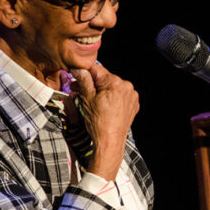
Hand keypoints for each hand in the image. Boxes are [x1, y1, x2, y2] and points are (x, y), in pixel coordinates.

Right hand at [70, 63, 139, 180]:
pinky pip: (120, 95)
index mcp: (116, 82)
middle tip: (78, 90)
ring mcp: (132, 96)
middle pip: (105, 78)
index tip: (76, 76)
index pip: (97, 70)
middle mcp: (127, 86)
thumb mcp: (87, 99)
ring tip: (92, 100)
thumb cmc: (98, 122)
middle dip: (92, 83)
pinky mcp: (133, 104)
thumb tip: (79, 69)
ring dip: (102, 90)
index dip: (84, 73)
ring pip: (113, 87)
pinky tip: (104, 106)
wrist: (110, 141)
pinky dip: (112, 98)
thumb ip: (84, 80)